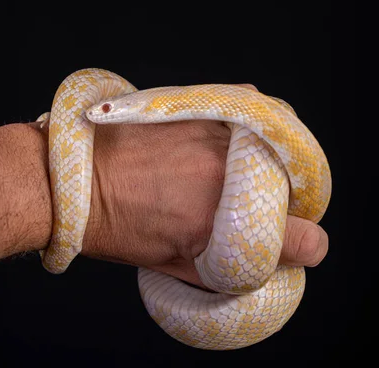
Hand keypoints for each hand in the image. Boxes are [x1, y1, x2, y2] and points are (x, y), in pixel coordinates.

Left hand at [81, 85, 328, 286]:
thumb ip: (225, 269)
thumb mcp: (172, 264)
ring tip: (245, 174)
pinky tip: (237, 143)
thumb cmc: (116, 226)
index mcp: (221, 226)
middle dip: (287, 204)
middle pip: (296, 190)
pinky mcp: (207, 109)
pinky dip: (259, 132)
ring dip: (274, 166)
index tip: (296, 242)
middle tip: (260, 208)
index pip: (303, 238)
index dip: (303, 243)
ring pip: (281, 148)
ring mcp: (220, 138)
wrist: (75, 177)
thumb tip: (263, 265)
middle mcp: (228, 178)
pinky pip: (257, 115)